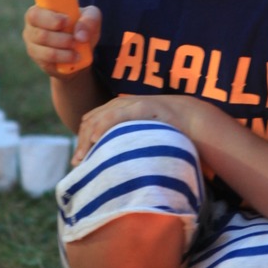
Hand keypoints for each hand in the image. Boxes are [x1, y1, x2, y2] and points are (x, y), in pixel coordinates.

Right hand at [22, 2, 100, 77]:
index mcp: (41, 11)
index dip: (50, 19)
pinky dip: (64, 60)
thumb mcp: (91, 17)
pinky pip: (48, 62)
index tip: (67, 21)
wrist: (81, 48)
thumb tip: (80, 36)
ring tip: (77, 51)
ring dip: (64, 52)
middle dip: (62, 39)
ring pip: (45, 51)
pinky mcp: (38, 59)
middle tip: (76, 39)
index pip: (35, 14)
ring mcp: (32, 44)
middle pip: (40, 35)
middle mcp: (32, 27)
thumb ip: (89, 20)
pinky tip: (74, 58)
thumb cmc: (82, 26)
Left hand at [72, 94, 202, 163]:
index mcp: (117, 109)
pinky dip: (104, 125)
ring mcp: (131, 104)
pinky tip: (96, 139)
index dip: (81, 139)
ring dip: (88, 138)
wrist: (190, 118)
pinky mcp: (141, 106)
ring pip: (100, 118)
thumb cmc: (165, 130)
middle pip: (91, 121)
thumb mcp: (138, 134)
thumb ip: (123, 141)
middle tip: (77, 163)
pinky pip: (117, 115)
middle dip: (82, 142)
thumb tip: (109, 163)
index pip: (90, 122)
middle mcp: (120, 104)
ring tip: (83, 157)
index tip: (78, 161)